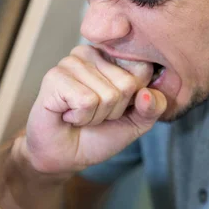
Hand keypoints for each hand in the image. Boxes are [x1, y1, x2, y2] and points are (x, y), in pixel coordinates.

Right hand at [19, 45, 166, 174]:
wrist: (65, 156)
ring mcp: (71, 62)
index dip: (134, 100)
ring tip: (79, 114)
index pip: (143, 69)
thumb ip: (153, 108)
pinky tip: (67, 115)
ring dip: (96, 116)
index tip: (116, 107)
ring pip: (108, 95)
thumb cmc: (97, 135)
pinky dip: (81, 117)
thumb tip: (148, 94)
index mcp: (112, 56)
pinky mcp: (55, 76)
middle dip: (113, 110)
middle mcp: (92, 53)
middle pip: (127, 85)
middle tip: (93, 113)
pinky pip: (87, 101)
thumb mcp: (136, 123)